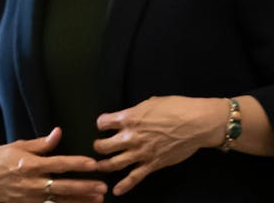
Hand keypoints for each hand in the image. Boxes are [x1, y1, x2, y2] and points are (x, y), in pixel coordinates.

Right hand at [0, 128, 105, 201]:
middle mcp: (31, 181)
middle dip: (84, 187)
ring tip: (98, 199)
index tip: (92, 163)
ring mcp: (30, 196)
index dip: (76, 164)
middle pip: (63, 186)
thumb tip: (58, 132)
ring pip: (60, 200)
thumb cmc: (0, 158)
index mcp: (29, 164)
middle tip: (102, 186)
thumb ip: (41, 143)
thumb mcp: (18, 146)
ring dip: (80, 200)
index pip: (58, 163)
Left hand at [93, 96, 225, 195]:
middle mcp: (131, 137)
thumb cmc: (175, 108)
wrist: (196, 124)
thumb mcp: (149, 103)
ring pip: (114, 163)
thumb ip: (135, 112)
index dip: (102, 124)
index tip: (104, 126)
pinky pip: (135, 177)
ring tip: (99, 165)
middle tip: (99, 147)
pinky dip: (124, 185)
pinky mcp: (153, 164)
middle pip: (103, 146)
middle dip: (98, 147)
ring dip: (104, 165)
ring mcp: (141, 152)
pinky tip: (116, 191)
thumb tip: (129, 116)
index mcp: (128, 118)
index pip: (102, 123)